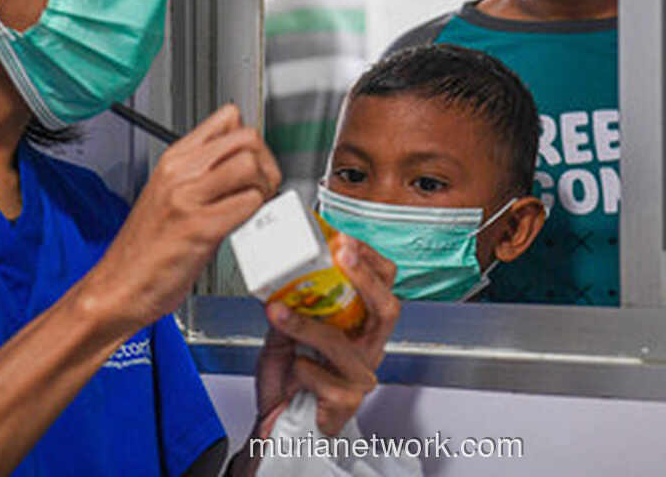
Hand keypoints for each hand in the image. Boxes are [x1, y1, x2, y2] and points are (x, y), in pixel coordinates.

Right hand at [83, 104, 280, 332]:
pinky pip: (247, 204)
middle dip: (266, 163)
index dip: (252, 141)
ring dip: (264, 188)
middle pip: (246, 138)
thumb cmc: (145, 249)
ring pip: (250, 165)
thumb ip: (204, 175)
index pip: (228, 118)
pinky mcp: (198, 227)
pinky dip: (255, 215)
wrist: (118, 286)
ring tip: (253, 208)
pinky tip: (242, 226)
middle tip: (261, 188)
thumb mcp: (170, 195)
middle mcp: (180, 172)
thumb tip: (245, 164)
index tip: (254, 164)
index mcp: (174, 159)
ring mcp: (187, 198)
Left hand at [252, 235, 400, 436]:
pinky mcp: (344, 403)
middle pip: (387, 309)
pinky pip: (324, 378)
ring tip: (279, 312)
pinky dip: (302, 368)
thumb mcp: (286, 332)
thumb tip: (281, 273)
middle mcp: (368, 349)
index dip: (369, 260)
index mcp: (361, 326)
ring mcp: (360, 377)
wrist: (277, 427)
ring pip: (344, 344)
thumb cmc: (289, 380)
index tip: (344, 238)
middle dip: (364, 277)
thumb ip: (292, 306)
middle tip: (340, 254)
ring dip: (308, 325)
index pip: (384, 286)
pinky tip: (293, 368)